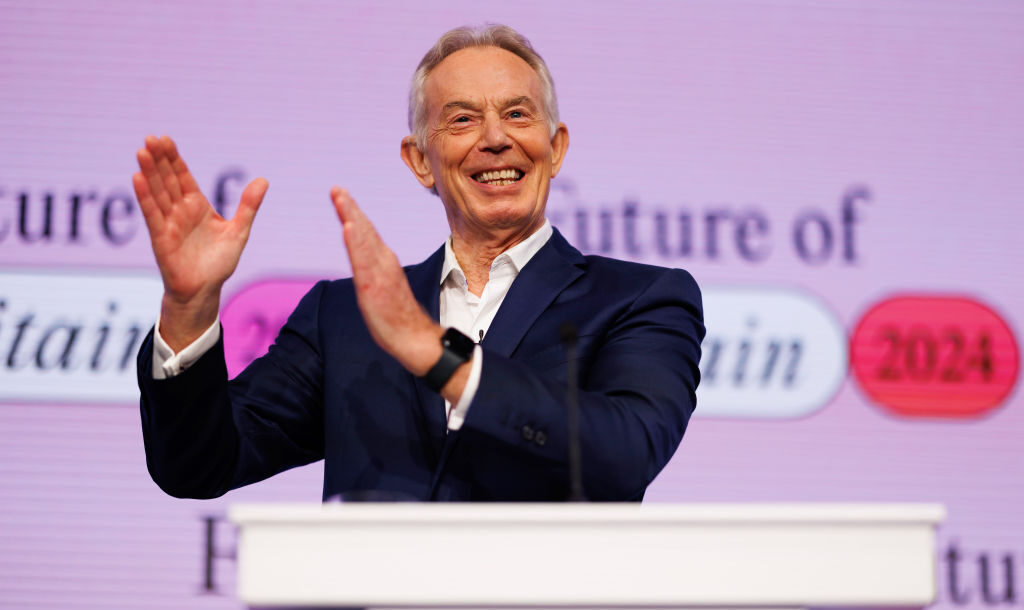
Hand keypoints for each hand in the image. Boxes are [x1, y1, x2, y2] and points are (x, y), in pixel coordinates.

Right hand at [133, 135, 267, 350]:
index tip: (165, 139)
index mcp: (197, 206)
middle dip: (159, 159)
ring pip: (157, 193)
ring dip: (148, 173)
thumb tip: (263, 180)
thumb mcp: (239, 231)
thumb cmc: (219, 262)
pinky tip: (137, 178)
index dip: (174, 159)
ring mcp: (169, 223)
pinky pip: (152, 214)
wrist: (205, 290)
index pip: (183, 176)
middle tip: (150, 137)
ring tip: (141, 151)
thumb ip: (248, 206)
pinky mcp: (161, 238)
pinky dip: (145, 197)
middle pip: (167, 180)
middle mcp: (180, 211)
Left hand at [329, 187, 445, 376]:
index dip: (352, 212)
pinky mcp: (374, 286)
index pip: (366, 232)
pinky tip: (348, 227)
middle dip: (350, 207)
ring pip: (363, 239)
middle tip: (336, 188)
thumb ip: (375, 269)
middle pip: (364, 229)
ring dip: (351, 216)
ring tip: (340, 198)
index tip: (340, 194)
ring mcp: (379, 272)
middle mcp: (383, 261)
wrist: (413, 337)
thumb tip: (366, 257)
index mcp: (383, 261)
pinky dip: (356, 241)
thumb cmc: (396, 316)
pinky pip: (363, 260)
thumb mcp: (382, 286)